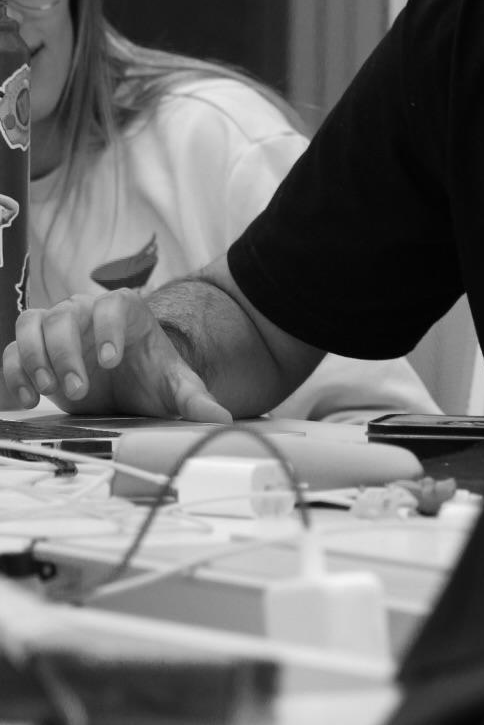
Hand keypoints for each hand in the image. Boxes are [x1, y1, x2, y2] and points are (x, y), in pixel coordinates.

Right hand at [0, 291, 231, 420]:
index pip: (111, 306)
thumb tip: (222, 418)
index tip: (111, 361)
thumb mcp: (175, 387)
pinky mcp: (35, 350)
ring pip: (31, 324)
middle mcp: (86, 312)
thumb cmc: (151, 376)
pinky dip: (13, 372)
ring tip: (49, 390)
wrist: (129, 384)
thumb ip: (195, 399)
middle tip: (79, 388)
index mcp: (125, 312)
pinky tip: (27, 400)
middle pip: (65, 315)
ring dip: (35, 357)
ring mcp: (56, 328)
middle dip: (67, 353)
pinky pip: (12, 351)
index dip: (107, 329)